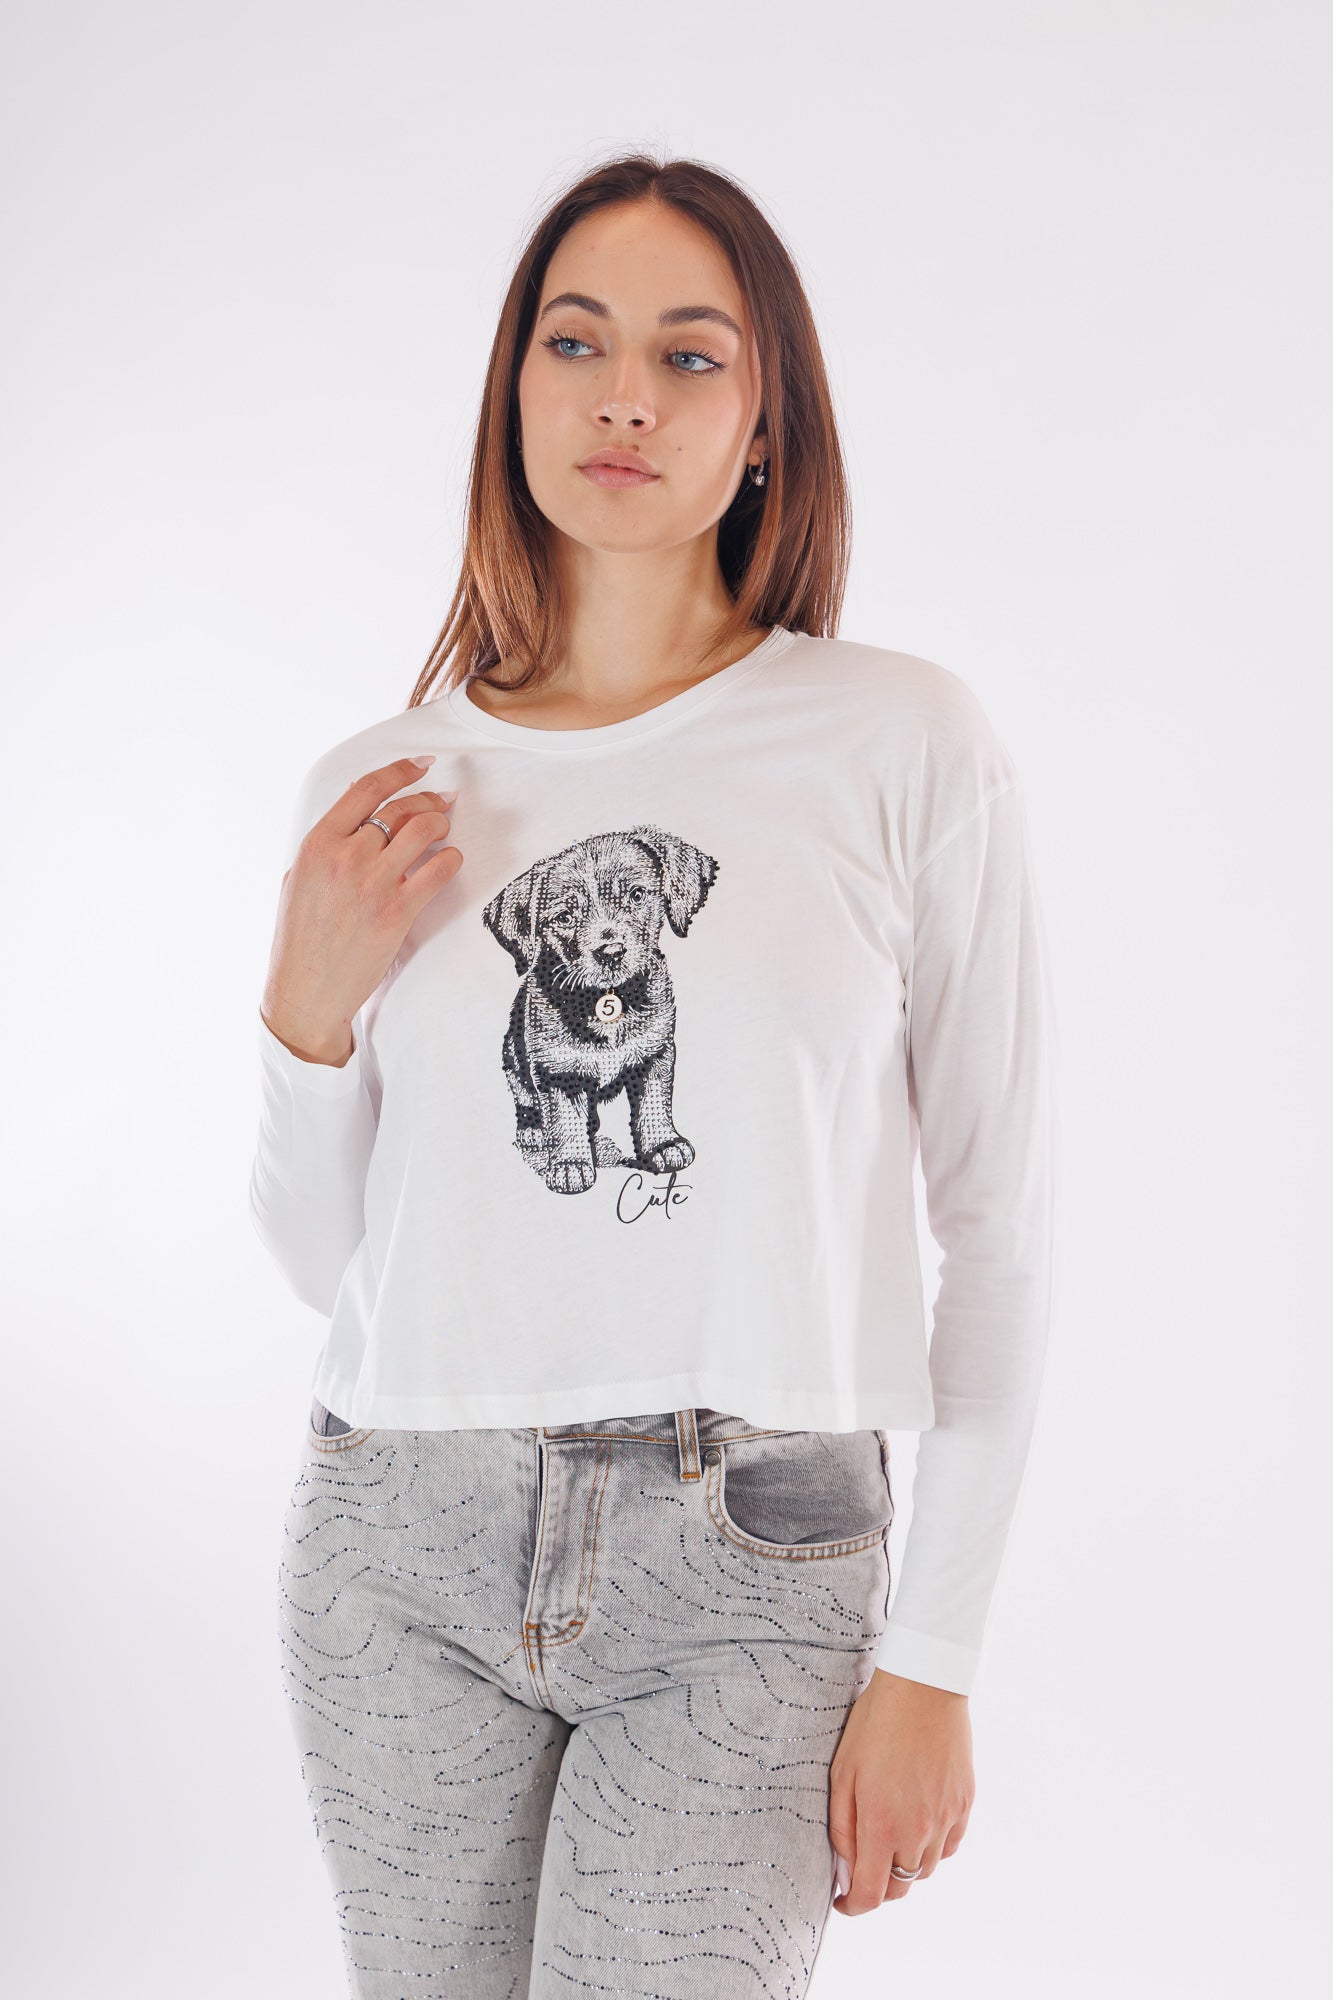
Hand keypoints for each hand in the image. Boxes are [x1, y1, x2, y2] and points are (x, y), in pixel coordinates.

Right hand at [260, 755, 461, 1063]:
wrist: (305, 991)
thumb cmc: (299, 937)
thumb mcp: (298, 878)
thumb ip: (327, 844)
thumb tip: (358, 811)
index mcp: (317, 843)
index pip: (367, 788)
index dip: (401, 770)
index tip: (422, 764)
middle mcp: (345, 856)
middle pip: (401, 808)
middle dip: (429, 800)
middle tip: (444, 802)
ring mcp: (373, 883)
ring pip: (424, 830)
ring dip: (442, 825)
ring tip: (444, 832)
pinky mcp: (397, 912)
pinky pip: (439, 869)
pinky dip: (451, 859)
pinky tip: (449, 861)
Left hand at [827, 1668, 974, 1912]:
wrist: (923, 1685)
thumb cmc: (875, 1724)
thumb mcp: (843, 1772)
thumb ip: (842, 1827)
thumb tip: (845, 1868)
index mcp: (882, 1824)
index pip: (871, 1894)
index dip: (854, 1907)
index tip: (843, 1902)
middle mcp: (919, 1830)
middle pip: (900, 1887)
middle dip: (878, 1887)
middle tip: (862, 1867)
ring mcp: (947, 1818)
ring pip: (926, 1869)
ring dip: (905, 1865)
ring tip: (889, 1838)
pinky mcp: (965, 1804)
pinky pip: (950, 1845)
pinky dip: (933, 1847)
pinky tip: (919, 1825)